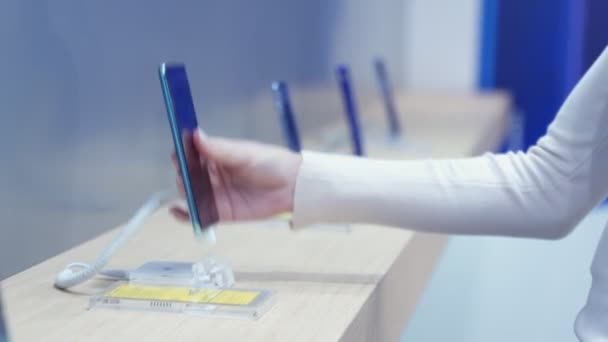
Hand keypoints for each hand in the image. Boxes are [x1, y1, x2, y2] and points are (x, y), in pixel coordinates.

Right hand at [171, 129, 301, 224]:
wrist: (292, 187)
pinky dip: (185, 215)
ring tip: (188, 188)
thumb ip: (219, 149)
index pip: (192, 153)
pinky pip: (198, 215)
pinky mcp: (221, 213)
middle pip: (187, 174)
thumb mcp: (244, 154)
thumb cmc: (271, 164)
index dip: (182, 152)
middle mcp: (213, 175)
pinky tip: (175, 211)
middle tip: (185, 173)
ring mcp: (215, 194)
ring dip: (184, 191)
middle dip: (183, 174)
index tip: (178, 153)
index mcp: (217, 156)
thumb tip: (195, 135)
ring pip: (190, 193)